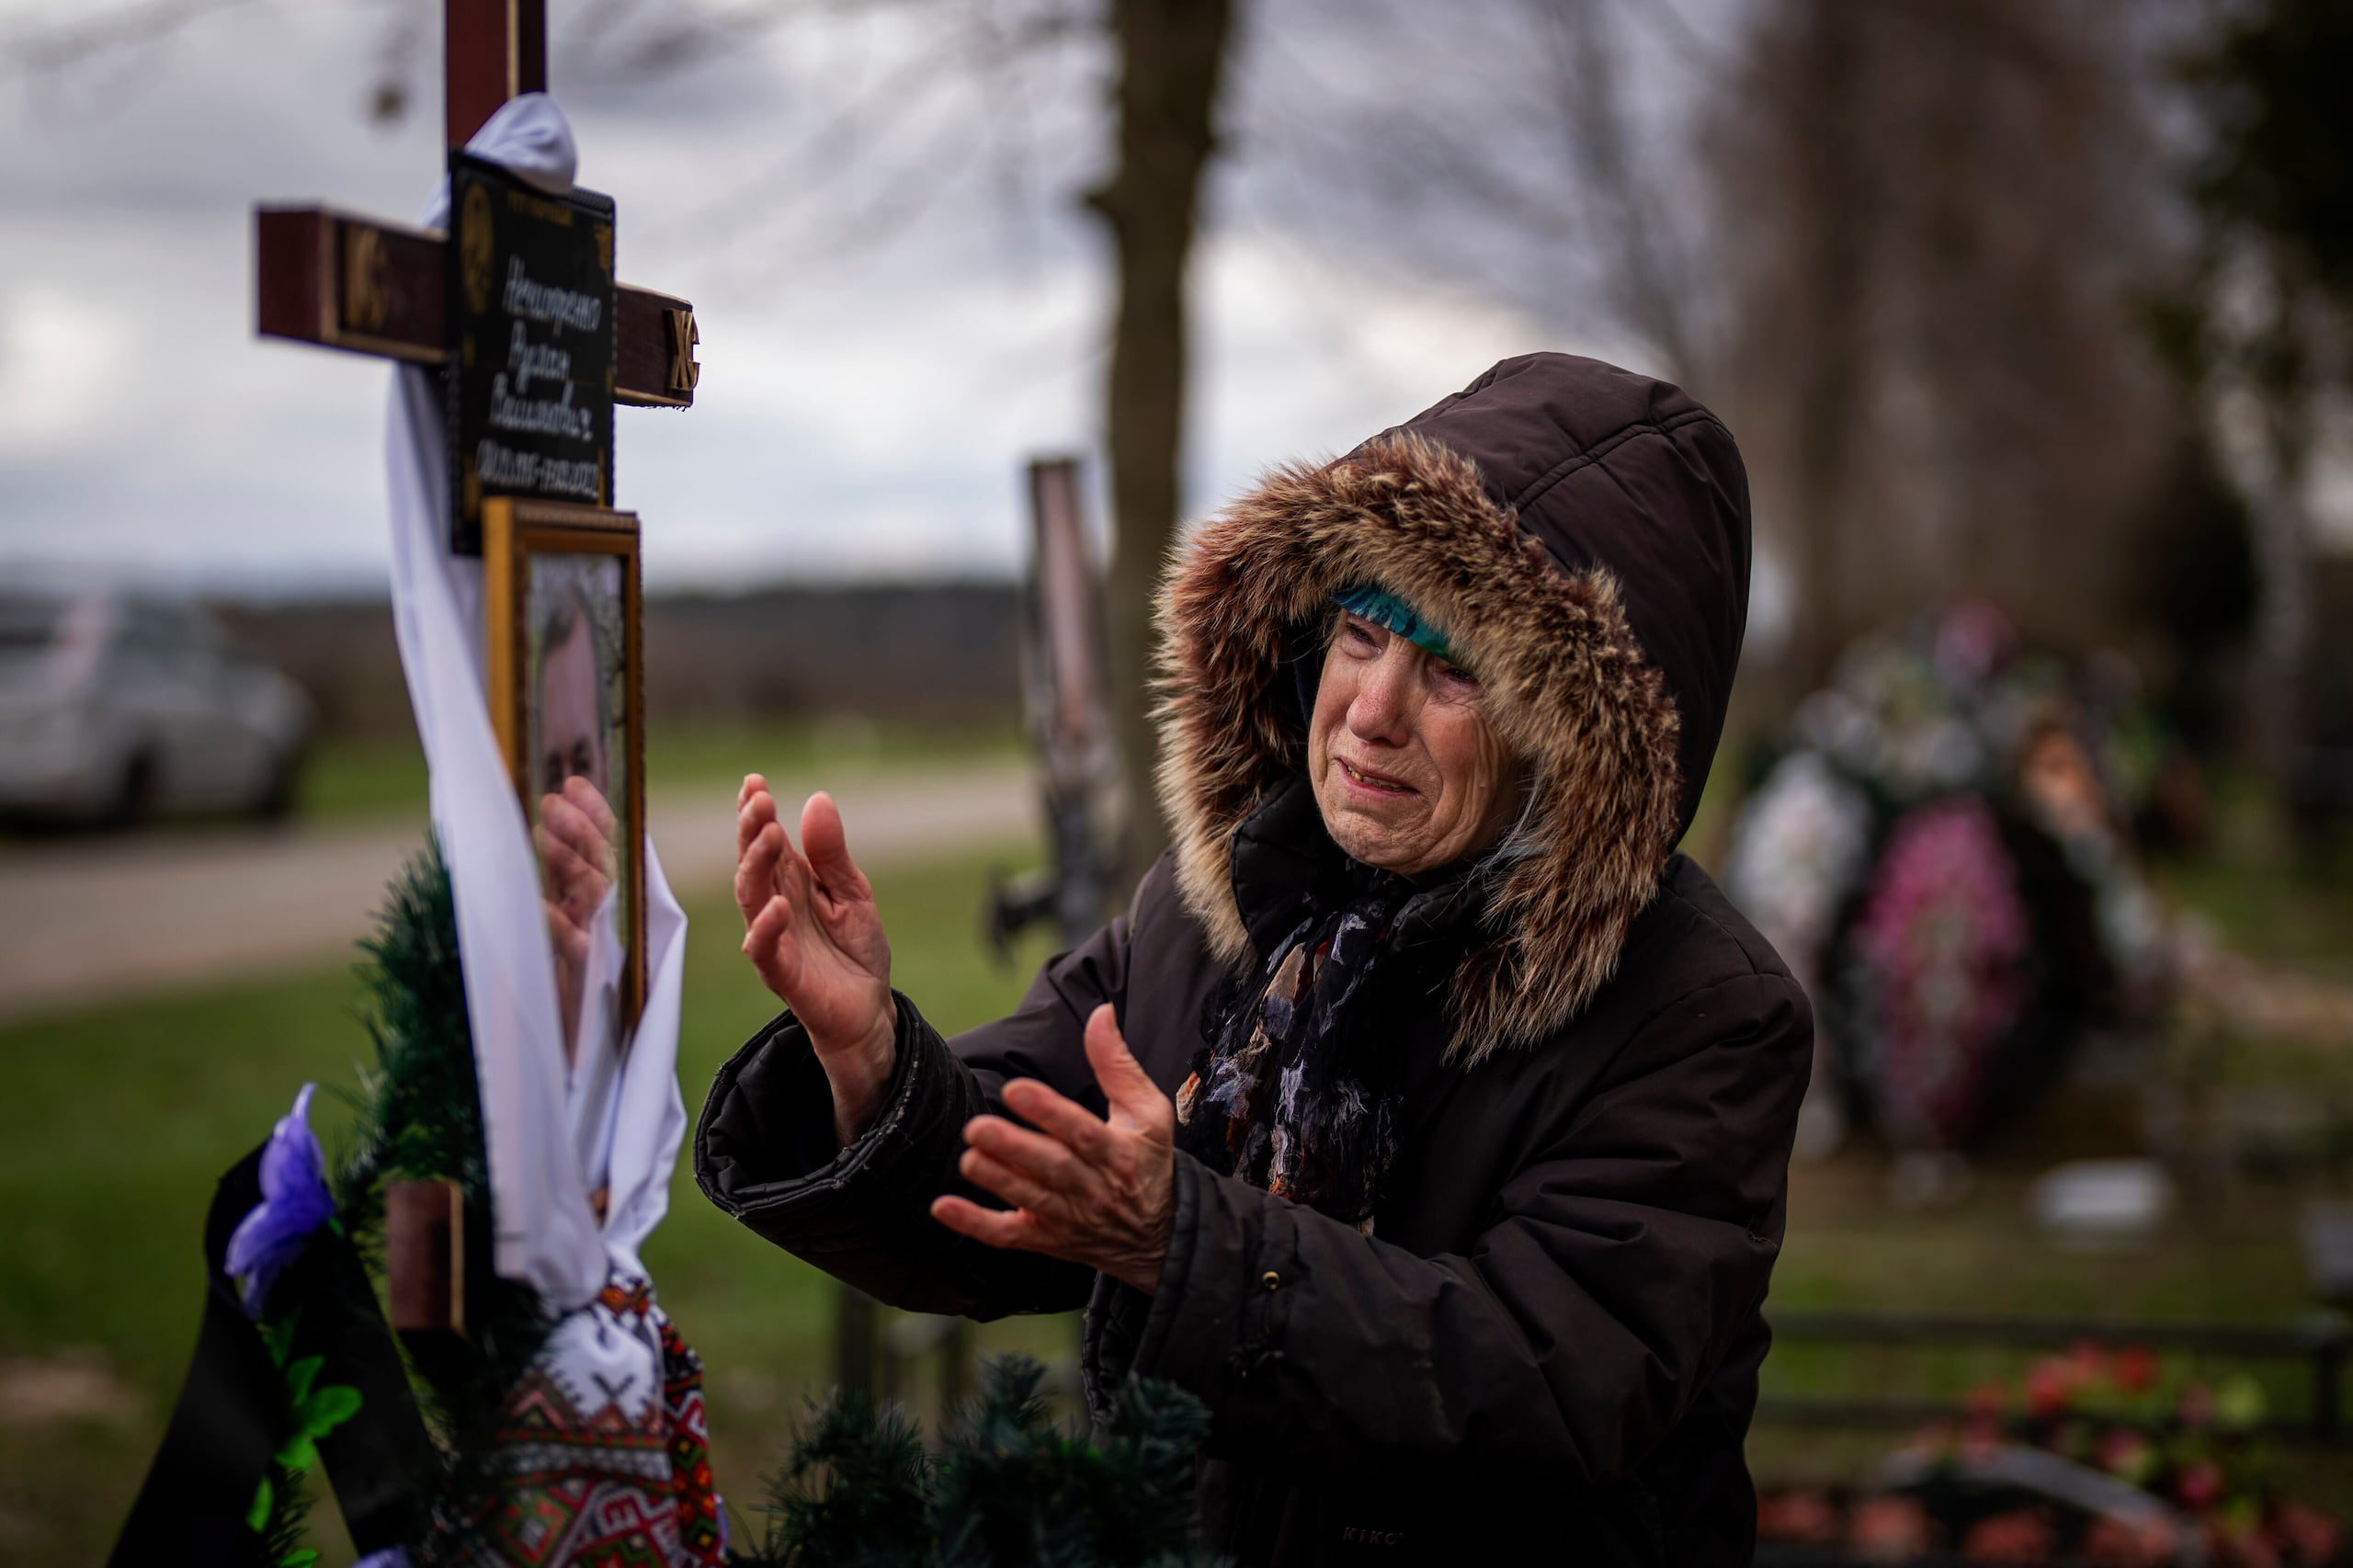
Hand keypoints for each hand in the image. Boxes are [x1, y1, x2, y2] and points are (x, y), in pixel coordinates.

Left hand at [538, 776, 616, 1059]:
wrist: (567, 1058)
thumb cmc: (553, 992)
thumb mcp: (549, 930)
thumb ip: (553, 888)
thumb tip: (538, 832)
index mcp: (599, 907)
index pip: (606, 851)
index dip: (594, 816)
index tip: (574, 783)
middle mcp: (605, 923)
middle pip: (603, 866)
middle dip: (582, 829)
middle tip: (553, 799)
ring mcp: (599, 949)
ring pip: (593, 896)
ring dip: (569, 862)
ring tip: (542, 830)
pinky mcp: (586, 981)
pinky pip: (573, 946)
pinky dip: (554, 923)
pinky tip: (538, 904)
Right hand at [735, 775, 894, 1142]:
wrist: (869, 1009)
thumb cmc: (855, 950)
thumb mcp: (853, 892)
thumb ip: (832, 854)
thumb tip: (817, 799)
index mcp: (791, 882)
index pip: (766, 841)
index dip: (756, 812)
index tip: (754, 782)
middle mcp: (775, 906)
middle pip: (753, 863)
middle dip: (751, 829)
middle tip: (758, 800)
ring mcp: (774, 939)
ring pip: (751, 898)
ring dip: (756, 866)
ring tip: (768, 834)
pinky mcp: (781, 973)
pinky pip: (765, 949)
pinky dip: (768, 927)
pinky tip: (779, 905)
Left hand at [931, 1005, 1174, 1294]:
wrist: (1159, 1236)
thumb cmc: (1148, 1162)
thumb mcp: (1148, 1111)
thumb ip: (1117, 1063)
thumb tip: (1101, 1013)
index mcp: (1118, 1152)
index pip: (1082, 1131)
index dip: (1049, 1112)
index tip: (1016, 1090)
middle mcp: (1094, 1188)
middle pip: (1052, 1168)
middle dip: (1014, 1149)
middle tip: (978, 1128)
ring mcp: (1069, 1217)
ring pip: (1030, 1199)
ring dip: (997, 1181)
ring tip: (969, 1159)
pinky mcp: (1046, 1238)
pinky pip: (1008, 1235)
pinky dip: (976, 1224)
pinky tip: (945, 1208)